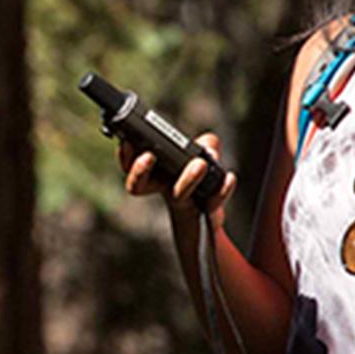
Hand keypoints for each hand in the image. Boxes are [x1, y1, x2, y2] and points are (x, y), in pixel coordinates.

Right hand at [120, 132, 236, 225]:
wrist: (208, 211)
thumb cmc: (198, 177)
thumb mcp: (202, 153)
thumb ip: (206, 143)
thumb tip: (208, 147)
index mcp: (154, 171)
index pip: (130, 164)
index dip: (125, 155)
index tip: (128, 141)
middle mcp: (162, 187)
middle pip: (137, 186)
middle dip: (139, 171)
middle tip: (148, 156)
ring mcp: (181, 202)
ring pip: (177, 195)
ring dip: (188, 179)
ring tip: (200, 164)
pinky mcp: (202, 212)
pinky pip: (211, 204)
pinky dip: (221, 191)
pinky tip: (229, 178)